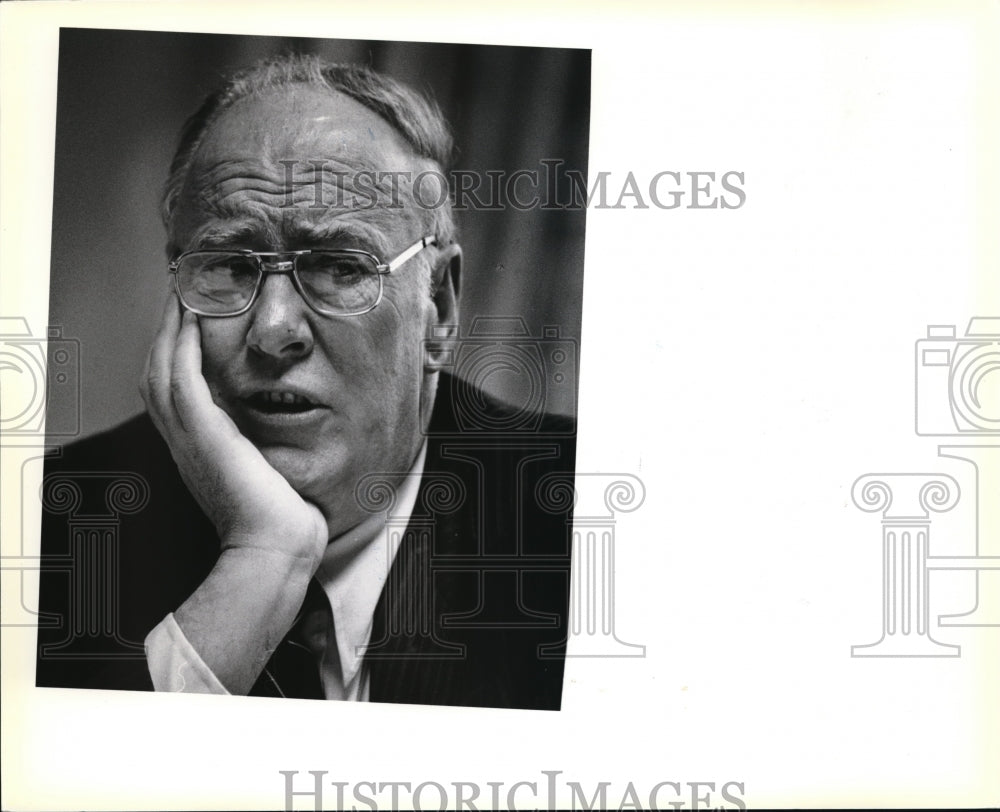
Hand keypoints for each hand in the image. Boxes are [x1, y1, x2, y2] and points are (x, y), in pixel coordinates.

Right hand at [140, 294, 328, 692]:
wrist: (277, 545)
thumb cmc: (279, 515)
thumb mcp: (264, 471)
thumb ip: (259, 445)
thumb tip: (276, 429)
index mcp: (195, 447)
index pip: (171, 388)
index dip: (173, 352)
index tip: (187, 320)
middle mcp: (183, 440)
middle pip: (156, 371)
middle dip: (164, 330)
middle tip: (178, 294)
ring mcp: (189, 438)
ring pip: (162, 369)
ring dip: (169, 329)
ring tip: (182, 294)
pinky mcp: (205, 436)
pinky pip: (182, 380)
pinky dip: (181, 348)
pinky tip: (190, 321)